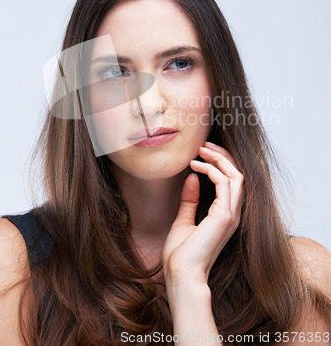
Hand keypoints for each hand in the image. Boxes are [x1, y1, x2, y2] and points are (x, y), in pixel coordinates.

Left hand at [162, 141, 243, 285]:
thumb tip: (192, 178)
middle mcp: (232, 213)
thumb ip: (190, 199)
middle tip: (203, 144)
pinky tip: (195, 166)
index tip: (202, 152)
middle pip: (237, 174)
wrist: (181, 274)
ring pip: (235, 176)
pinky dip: (211, 170)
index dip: (220, 163)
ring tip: (200, 149)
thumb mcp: (184, 219)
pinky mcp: (224, 216)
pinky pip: (224, 183)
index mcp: (225, 215)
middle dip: (222, 156)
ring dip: (219, 159)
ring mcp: (231, 215)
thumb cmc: (181, 254)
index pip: (231, 182)